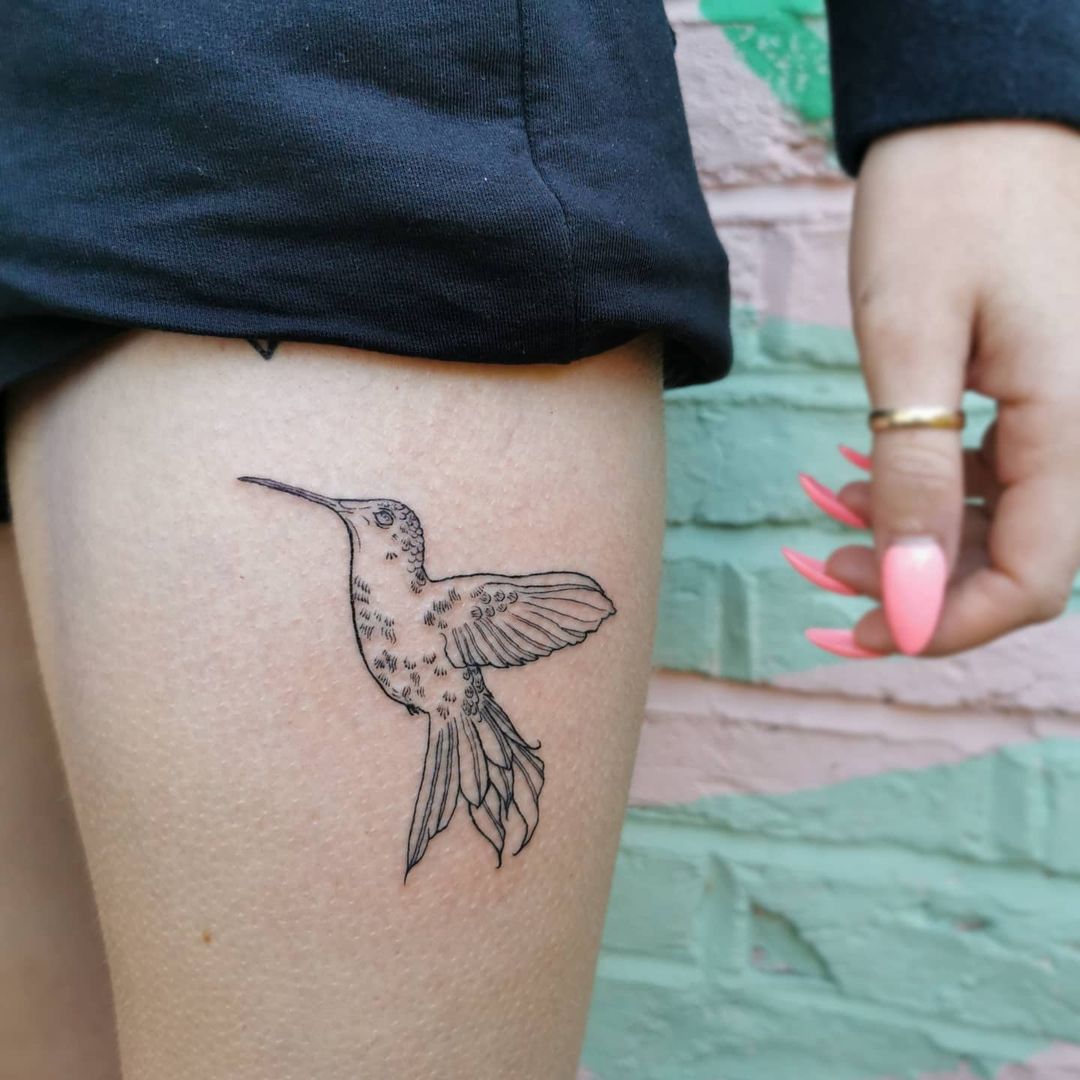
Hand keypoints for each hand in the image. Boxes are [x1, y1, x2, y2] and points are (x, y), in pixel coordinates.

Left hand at [796, 121, 1079, 657]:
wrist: (975, 114)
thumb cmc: (944, 204)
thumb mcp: (910, 340)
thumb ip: (915, 474)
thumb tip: (911, 596)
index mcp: (1072, 425)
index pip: (1034, 582)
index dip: (946, 625)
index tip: (861, 631)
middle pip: (1017, 561)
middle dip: (918, 589)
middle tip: (822, 573)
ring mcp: (1068, 408)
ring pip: (1001, 522)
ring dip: (914, 543)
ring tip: (825, 525)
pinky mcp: (1040, 387)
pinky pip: (994, 473)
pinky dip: (927, 493)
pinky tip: (861, 476)